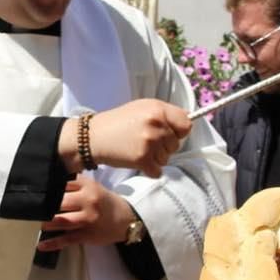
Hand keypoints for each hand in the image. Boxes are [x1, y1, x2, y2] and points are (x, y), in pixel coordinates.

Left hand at [38, 177, 133, 250]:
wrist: (127, 219)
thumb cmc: (105, 202)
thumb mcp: (93, 188)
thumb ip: (74, 185)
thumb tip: (48, 185)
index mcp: (88, 186)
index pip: (62, 184)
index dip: (47, 188)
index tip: (32, 191)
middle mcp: (88, 201)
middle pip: (60, 202)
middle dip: (43, 206)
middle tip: (27, 209)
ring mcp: (88, 219)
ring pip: (61, 221)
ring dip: (45, 223)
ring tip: (29, 224)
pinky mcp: (88, 235)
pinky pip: (67, 239)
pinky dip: (53, 243)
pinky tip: (41, 245)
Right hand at [60, 99, 189, 177]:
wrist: (93, 137)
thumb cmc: (118, 123)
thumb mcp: (141, 108)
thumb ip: (163, 115)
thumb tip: (186, 126)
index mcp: (158, 109)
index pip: (186, 124)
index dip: (178, 132)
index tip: (169, 134)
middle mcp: (156, 124)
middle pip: (176, 145)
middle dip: (164, 147)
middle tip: (144, 142)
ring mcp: (150, 142)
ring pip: (166, 159)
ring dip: (154, 159)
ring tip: (136, 149)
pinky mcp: (142, 159)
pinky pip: (157, 171)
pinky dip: (148, 170)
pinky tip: (135, 160)